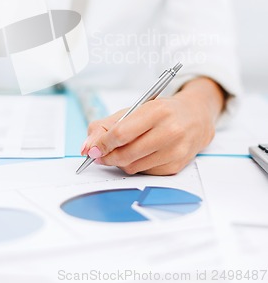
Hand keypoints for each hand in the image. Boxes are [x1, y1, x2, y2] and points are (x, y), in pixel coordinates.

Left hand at [81, 78, 224, 175]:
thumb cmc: (161, 112)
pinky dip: (136, 166)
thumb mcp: (134, 110)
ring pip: (133, 166)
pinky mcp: (176, 166)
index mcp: (156, 111)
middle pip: (126, 153)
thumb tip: (87, 148)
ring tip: (120, 152)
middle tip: (99, 155)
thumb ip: (106, 126)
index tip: (92, 149)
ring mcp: (175, 150)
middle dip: (107, 157)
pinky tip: (139, 155)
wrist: (195, 118)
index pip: (121, 133)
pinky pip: (145, 172)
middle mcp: (169, 131)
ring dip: (120, 162)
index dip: (102, 144)